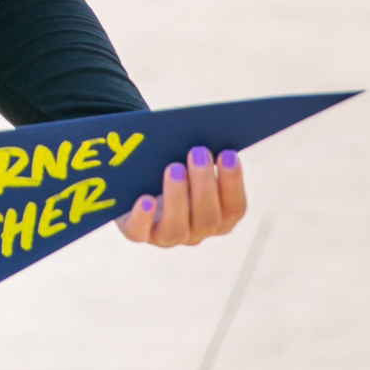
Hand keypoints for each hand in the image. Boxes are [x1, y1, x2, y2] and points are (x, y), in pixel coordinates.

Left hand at [118, 147, 246, 246]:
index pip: (234, 209)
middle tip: (199, 152)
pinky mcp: (137, 233)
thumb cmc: (171, 168)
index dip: (233, 183)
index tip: (228, 153)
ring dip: (178, 197)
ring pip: (177, 229)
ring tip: (174, 167)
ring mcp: (166, 236)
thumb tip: (210, 133)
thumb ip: (202, 156)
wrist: (135, 185)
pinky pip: (139, 232)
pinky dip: (143, 217)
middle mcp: (196, 232)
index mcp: (218, 217)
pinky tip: (146, 200)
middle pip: (208, 219)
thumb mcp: (188, 162)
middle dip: (205, 185)